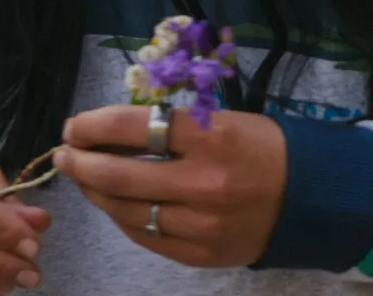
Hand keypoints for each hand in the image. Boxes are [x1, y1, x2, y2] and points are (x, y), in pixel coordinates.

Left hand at [53, 104, 285, 267]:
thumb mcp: (220, 118)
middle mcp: (202, 182)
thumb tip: (110, 129)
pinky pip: (146, 236)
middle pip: (121, 174)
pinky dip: (122, 218)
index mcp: (209, 136)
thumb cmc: (259, 145)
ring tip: (83, 178)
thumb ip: (170, 125)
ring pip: (127, 210)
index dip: (95, 125)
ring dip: (96, 193)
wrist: (307, 196)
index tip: (75, 125)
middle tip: (64, 153)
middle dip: (82, 162)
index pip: (134, 126)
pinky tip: (112, 204)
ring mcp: (200, 224)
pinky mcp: (199, 254)